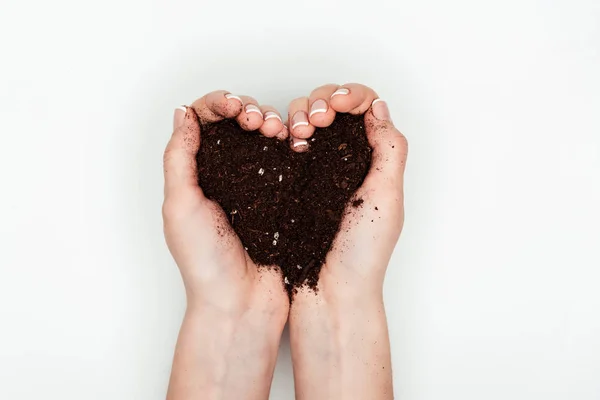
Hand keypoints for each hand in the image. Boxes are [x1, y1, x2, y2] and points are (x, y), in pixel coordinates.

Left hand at [163, 91, 289, 399]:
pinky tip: (292, 141)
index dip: (218, 105)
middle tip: (257, 122)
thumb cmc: (205, 263)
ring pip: (262, 136)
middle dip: (247, 110)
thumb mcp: (180, 205)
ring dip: (270, 122)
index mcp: (195, 173)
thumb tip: (183, 112)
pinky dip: (288, 143)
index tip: (235, 108)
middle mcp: (224, 174)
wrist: (241, 303)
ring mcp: (254, 185)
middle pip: (235, 123)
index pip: (203, 122)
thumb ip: (179, 157)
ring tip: (276, 131)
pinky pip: (283, 159)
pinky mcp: (279, 197)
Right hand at [288, 84, 407, 399]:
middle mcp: (346, 160)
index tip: (337, 107)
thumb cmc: (361, 255)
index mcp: (373, 161)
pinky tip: (287, 143)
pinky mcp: (291, 181)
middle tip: (315, 122)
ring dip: (301, 114)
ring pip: (306, 120)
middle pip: (333, 106)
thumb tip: (377, 107)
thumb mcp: (387, 199)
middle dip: (322, 101)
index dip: (350, 96)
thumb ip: (389, 150)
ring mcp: (317, 169)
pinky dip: (285, 133)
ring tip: (299, 135)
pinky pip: (285, 144)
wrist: (327, 294)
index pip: (365, 108)